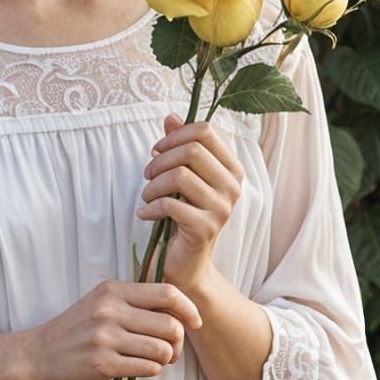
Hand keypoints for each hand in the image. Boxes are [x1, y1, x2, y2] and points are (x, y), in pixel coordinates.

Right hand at [28, 279, 202, 379]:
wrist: (41, 353)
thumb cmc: (78, 328)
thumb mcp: (103, 303)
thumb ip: (134, 302)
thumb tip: (177, 309)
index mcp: (113, 290)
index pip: (165, 292)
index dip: (188, 308)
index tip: (196, 321)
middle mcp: (110, 310)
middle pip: (169, 323)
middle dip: (178, 341)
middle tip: (172, 349)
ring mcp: (106, 336)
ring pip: (162, 349)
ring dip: (166, 358)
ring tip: (156, 359)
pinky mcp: (103, 363)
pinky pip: (148, 368)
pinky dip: (151, 369)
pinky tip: (140, 366)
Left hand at [137, 116, 244, 294]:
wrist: (187, 262)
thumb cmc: (183, 213)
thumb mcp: (181, 175)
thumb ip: (179, 144)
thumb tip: (171, 116)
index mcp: (231, 168)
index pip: (205, 131)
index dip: (175, 136)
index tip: (157, 150)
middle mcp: (233, 186)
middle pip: (191, 150)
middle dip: (160, 159)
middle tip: (148, 175)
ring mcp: (222, 208)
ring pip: (179, 175)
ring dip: (153, 184)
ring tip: (147, 196)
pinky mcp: (206, 228)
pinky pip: (171, 204)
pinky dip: (151, 207)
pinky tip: (146, 214)